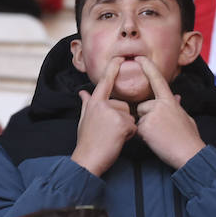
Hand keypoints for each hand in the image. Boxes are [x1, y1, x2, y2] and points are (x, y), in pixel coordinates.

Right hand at [72, 56, 136, 176]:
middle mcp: (103, 104)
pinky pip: (133, 126)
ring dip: (126, 127)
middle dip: (122, 119)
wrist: (88, 159)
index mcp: (94, 102)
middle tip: (109, 132)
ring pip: (130, 116)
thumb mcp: (84, 119)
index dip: (113, 68)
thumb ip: (86, 103)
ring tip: (112, 137)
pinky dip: (129, 135)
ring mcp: (112, 113)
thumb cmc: (87, 141)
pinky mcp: (122, 123)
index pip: (105, 81)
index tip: (120, 57)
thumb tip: (82, 92)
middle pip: (124, 105)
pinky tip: (117, 141)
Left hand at [134, 56, 203, 169]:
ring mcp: (152, 114)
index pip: (157, 80)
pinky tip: (156, 141)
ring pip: (139, 118)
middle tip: (162, 130)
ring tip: (160, 136)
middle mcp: (160, 104)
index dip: (148, 67)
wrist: (189, 153)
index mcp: (171, 100)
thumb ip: (178, 107)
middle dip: (147, 118)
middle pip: (143, 106)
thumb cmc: (189, 138)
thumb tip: (177, 97)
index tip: (140, 58)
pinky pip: (137, 129)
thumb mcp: (186, 118)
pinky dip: (144, 136)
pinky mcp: (146, 126)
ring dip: (145, 127)